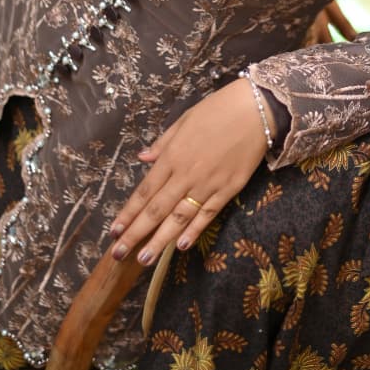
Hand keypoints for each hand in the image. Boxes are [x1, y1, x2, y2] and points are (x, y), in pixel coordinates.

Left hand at [108, 77, 273, 265]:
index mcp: (172, 156)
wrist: (256, 110)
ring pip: (179, 218)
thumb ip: (162, 143)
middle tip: (119, 254)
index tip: (113, 231)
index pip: (145, 191)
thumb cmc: (218, 109)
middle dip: (136, 233)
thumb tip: (142, 158)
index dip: (128, 213)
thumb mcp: (184, 120)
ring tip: (144, 259)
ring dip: (160, 240)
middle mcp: (186, 175)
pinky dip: (194, 231)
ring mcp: (208, 185)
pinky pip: (207, 215)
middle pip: (157, 210)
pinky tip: (181, 246)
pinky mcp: (228, 190)